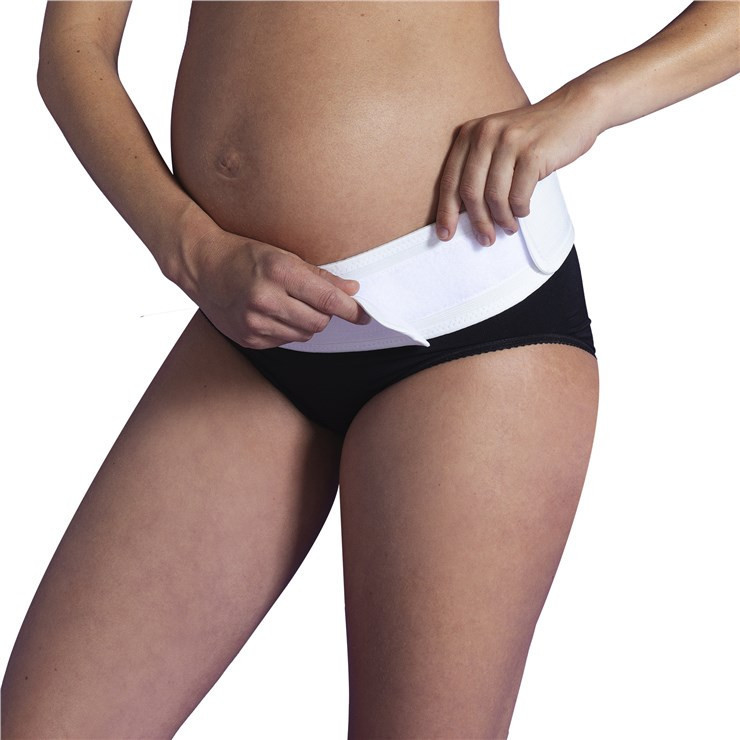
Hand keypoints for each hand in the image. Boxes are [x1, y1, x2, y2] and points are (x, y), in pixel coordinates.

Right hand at [180, 226, 371, 348]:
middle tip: (316, 301)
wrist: (201, 266)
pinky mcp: (248, 339)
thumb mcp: (283, 255)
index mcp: (278, 272)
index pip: (327, 299)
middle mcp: (265, 299)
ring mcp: (254, 323)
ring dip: (306, 323)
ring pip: (304, 335)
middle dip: (325, 315)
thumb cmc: (243, 255)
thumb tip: (352, 289)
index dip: (351, 310)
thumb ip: (320, 276)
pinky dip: (287, 331)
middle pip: (319, 322)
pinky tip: (272, 314)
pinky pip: (284, 342)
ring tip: (289, 304)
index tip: (364, 315)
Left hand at [435, 86, 600, 244]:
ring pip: (494, 197)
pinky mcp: (533, 152)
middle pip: (470, 191)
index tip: (445, 235)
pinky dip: (520, 210)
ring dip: (502, 219)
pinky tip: (523, 211)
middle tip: (485, 239)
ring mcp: (509, 142)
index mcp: (470, 133)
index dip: (446, 211)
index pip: (450, 180)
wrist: (574, 110)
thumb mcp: (497, 142)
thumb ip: (478, 168)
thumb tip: (462, 214)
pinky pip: (519, 195)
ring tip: (509, 227)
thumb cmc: (532, 136)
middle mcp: (485, 134)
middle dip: (477, 222)